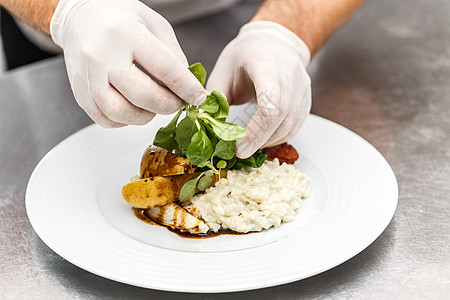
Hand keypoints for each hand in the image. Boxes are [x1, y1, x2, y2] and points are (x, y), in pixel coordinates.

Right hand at [50, 0, 205, 126]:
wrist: (81, 16)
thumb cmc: (121, 18)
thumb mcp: (155, 24)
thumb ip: (174, 56)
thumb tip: (188, 88)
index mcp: (125, 33)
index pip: (164, 68)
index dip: (186, 88)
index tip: (198, 97)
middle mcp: (102, 54)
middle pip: (142, 96)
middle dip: (168, 106)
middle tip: (177, 102)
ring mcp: (87, 75)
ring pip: (120, 113)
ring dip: (145, 117)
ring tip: (153, 106)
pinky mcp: (79, 92)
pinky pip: (105, 119)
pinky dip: (124, 121)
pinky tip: (133, 108)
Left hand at [207, 21, 310, 157]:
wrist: (272, 41)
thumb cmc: (244, 56)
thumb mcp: (221, 71)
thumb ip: (216, 98)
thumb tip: (214, 128)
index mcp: (264, 62)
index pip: (270, 97)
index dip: (256, 127)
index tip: (238, 144)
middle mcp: (288, 72)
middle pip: (282, 114)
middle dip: (260, 138)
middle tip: (241, 152)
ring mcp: (301, 85)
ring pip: (291, 122)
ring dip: (270, 140)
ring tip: (250, 147)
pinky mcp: (305, 97)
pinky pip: (296, 123)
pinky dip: (280, 136)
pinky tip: (264, 140)